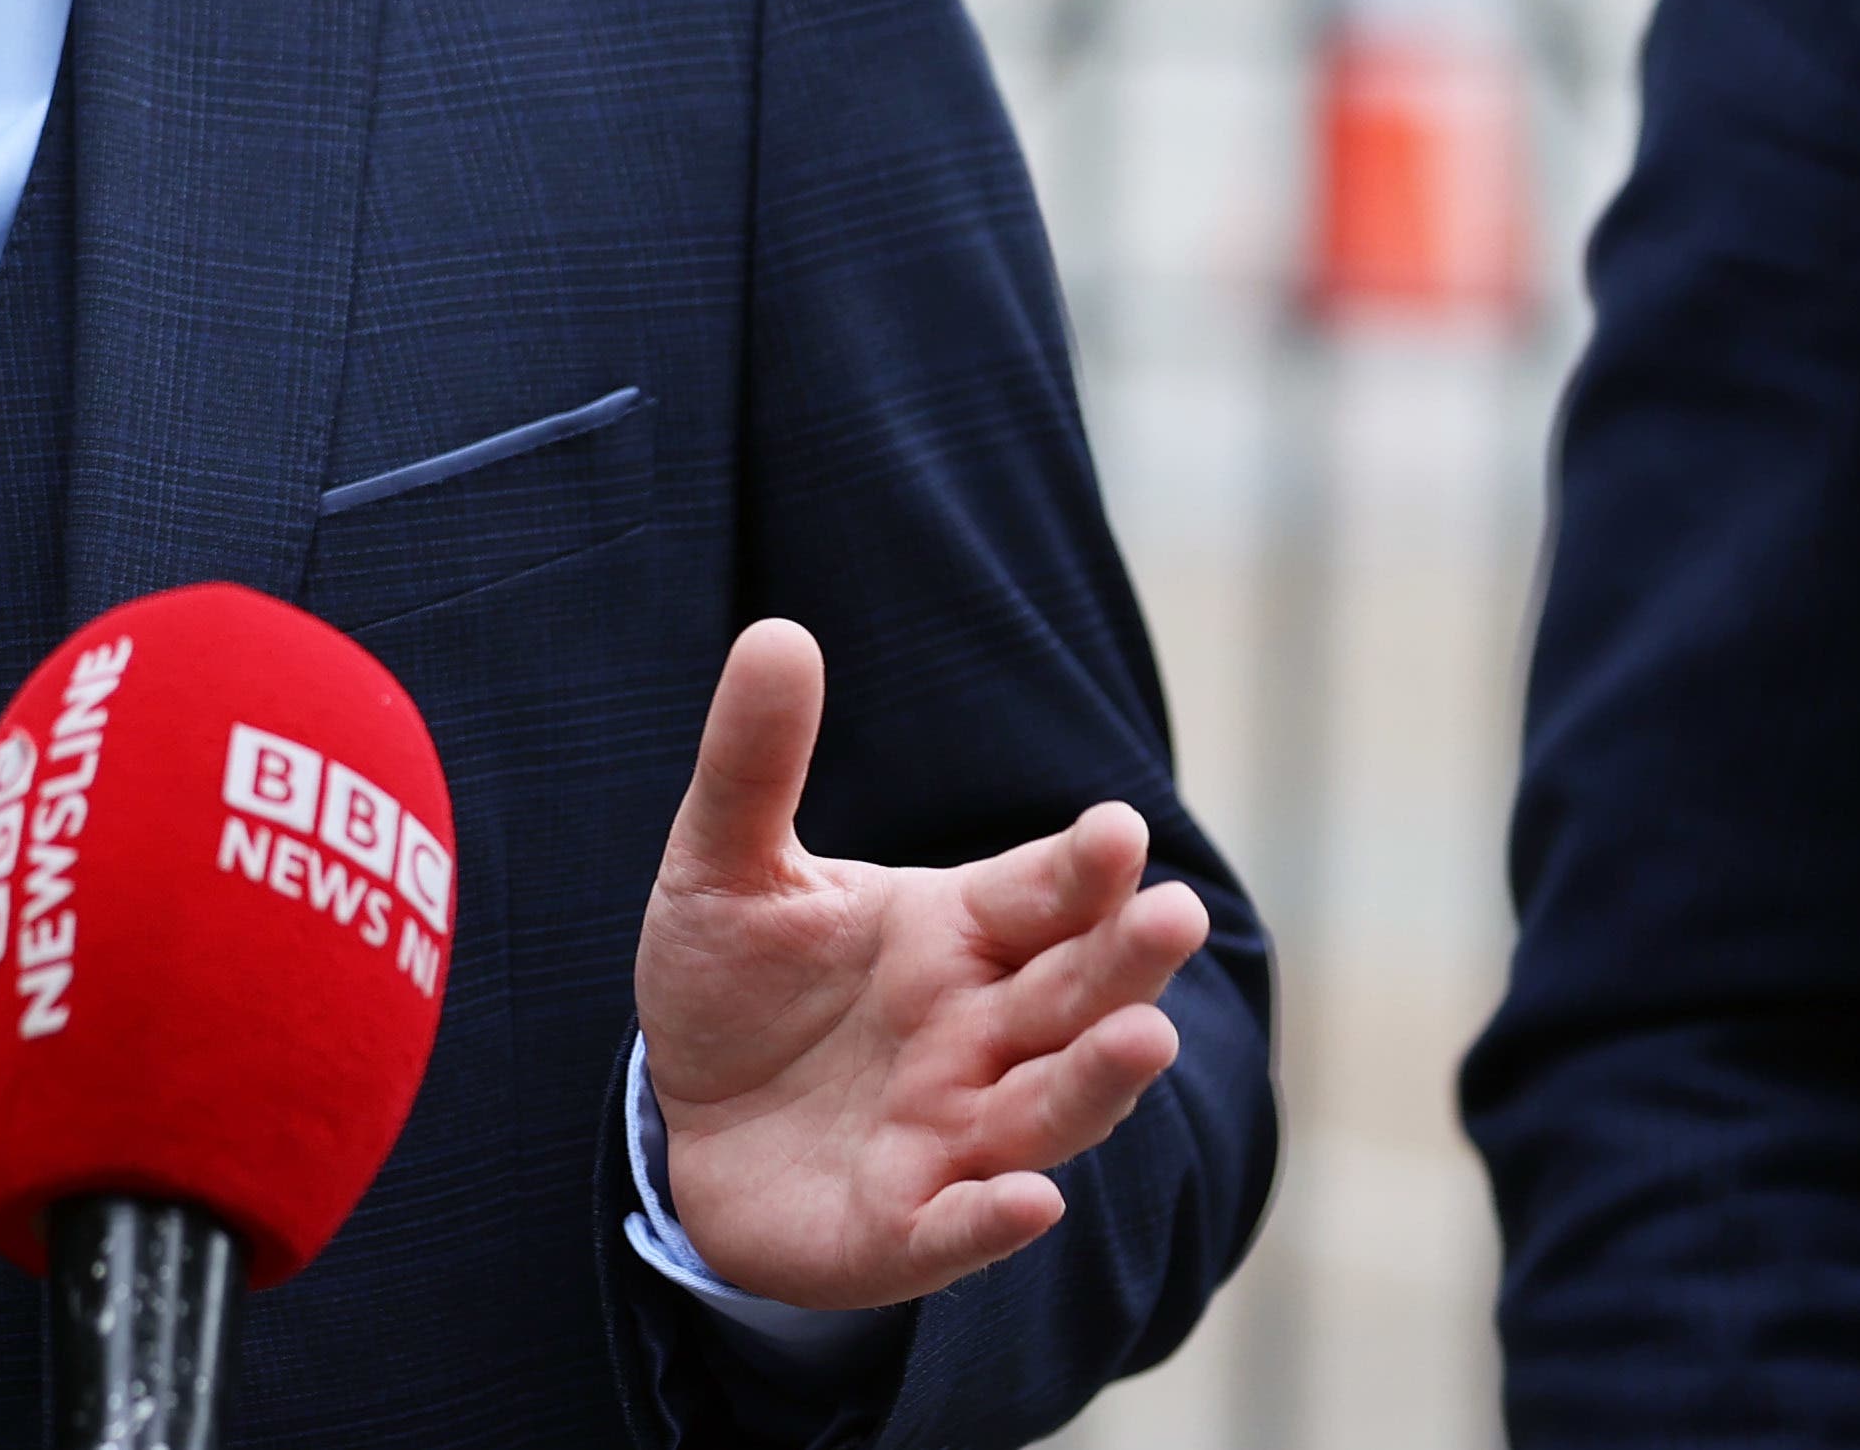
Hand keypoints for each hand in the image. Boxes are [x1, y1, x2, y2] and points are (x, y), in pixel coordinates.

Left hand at [633, 619, 1207, 1312]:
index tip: (1116, 830)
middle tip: (1173, 915)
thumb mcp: (726, 864)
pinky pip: (958, 1226)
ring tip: (1144, 1039)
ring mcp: (952, 1133)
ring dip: (1098, 1080)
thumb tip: (775, 631)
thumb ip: (756, 762)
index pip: (1040, 894)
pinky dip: (994, 1219)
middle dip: (1124, 960)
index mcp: (957, 933)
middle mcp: (978, 1032)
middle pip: (1072, 993)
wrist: (687, 1124)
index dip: (1079, 867)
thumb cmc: (736, 985)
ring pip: (1048, 1106)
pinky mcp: (902, 1227)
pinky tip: (1031, 1203)